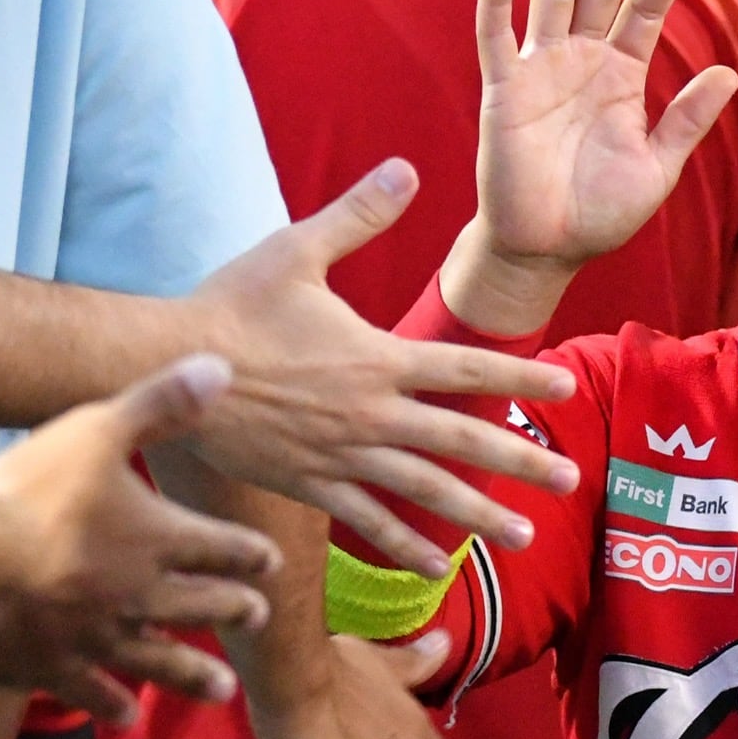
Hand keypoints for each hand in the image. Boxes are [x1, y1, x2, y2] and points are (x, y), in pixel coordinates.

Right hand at [0, 356, 280, 723]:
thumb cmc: (30, 492)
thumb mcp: (98, 429)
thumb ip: (160, 403)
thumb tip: (222, 367)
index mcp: (158, 539)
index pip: (221, 547)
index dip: (248, 554)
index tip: (269, 563)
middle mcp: (139, 594)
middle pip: (201, 605)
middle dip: (232, 609)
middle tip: (257, 615)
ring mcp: (97, 638)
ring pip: (159, 660)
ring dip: (192, 674)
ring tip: (222, 689)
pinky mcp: (52, 668)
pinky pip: (91, 692)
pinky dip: (111, 704)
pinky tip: (126, 715)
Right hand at [186, 160, 582, 574]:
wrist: (164, 367)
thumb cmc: (229, 305)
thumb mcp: (296, 249)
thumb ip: (359, 215)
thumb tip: (406, 168)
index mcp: (377, 356)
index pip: (467, 366)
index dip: (521, 375)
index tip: (566, 383)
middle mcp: (370, 413)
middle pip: (463, 439)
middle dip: (523, 461)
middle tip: (573, 478)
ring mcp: (342, 455)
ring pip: (426, 491)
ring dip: (479, 516)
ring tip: (524, 536)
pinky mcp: (310, 485)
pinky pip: (369, 522)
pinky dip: (405, 547)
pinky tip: (439, 570)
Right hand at [448, 0, 737, 335]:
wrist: (547, 249)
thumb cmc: (600, 214)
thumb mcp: (658, 166)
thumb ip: (687, 120)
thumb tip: (733, 77)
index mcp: (620, 78)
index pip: (643, 14)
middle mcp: (581, 62)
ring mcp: (540, 71)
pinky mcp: (504, 90)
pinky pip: (496, 37)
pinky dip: (497, 2)